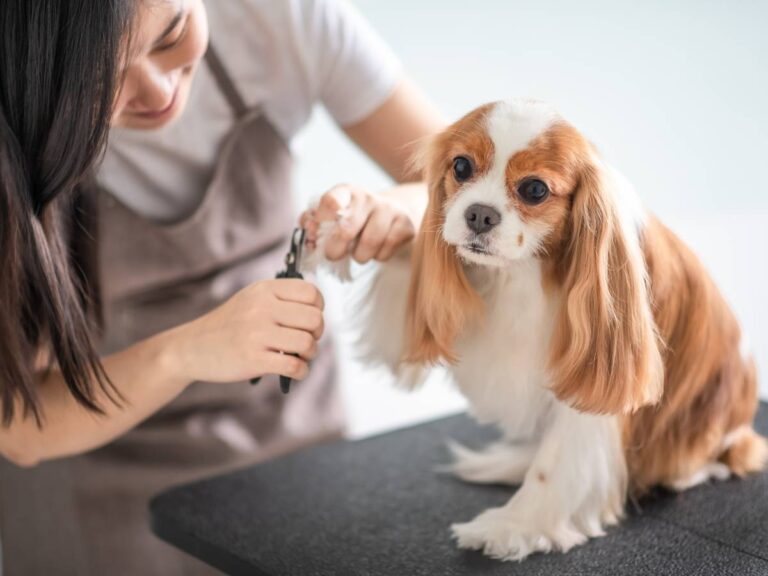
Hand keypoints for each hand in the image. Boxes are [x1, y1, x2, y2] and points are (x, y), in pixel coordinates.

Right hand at [169, 279, 323, 383]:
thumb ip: (281, 298)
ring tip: (301, 356)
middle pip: (314, 319)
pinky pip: (294, 366)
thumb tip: (318, 310)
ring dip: (311, 354)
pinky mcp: (253, 359)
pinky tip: (295, 371)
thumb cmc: (229, 324)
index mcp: (264, 290)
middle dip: (317, 333)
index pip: (311, 293)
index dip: (318, 308)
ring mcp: (257, 333)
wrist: (192, 348)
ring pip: (307, 343)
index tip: (308, 320)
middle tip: (306, 340)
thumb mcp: (251, 299)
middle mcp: (261, 308)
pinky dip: (302, 372)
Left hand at [300, 184, 415, 263]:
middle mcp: (368, 197)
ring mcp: (389, 210)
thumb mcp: (334, 216)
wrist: (394, 213)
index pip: (331, 200)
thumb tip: (308, 232)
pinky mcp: (406, 225)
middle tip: (334, 254)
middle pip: (346, 229)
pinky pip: (385, 252)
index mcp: (346, 192)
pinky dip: (378, 257)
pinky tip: (377, 249)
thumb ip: (314, 223)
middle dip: (335, 249)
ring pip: (369, 244)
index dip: (322, 218)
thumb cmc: (357, 218)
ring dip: (360, 256)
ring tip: (359, 252)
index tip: (317, 231)